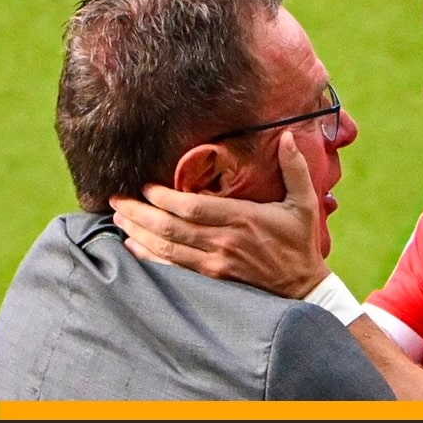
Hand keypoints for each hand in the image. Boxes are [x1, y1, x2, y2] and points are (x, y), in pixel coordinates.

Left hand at [109, 131, 330, 297]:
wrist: (303, 287)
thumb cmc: (300, 242)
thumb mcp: (305, 202)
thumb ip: (294, 167)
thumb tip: (288, 135)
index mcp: (244, 218)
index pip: (194, 208)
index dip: (165, 198)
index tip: (146, 187)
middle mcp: (225, 242)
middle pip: (172, 228)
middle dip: (140, 213)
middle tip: (117, 200)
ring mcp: (216, 264)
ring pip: (168, 249)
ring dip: (139, 233)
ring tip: (119, 218)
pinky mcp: (213, 279)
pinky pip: (174, 269)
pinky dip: (150, 258)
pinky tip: (133, 246)